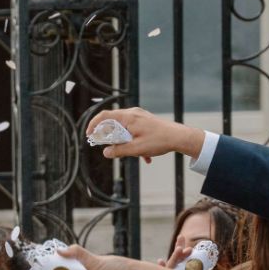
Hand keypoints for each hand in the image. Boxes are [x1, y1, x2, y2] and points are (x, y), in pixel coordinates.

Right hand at [85, 107, 206, 163]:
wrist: (179, 137)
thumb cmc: (159, 141)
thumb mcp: (136, 149)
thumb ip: (118, 151)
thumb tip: (105, 152)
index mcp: (128, 117)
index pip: (104, 116)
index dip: (94, 124)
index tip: (89, 134)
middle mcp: (133, 113)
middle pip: (113, 122)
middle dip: (110, 137)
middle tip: (109, 148)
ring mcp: (140, 116)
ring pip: (124, 128)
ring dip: (124, 142)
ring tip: (132, 154)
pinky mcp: (145, 121)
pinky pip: (133, 130)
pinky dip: (134, 142)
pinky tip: (144, 156)